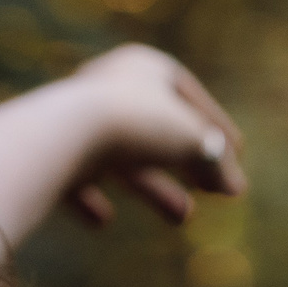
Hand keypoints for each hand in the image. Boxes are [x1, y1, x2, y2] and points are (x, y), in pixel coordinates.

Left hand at [49, 43, 246, 227]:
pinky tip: (101, 220)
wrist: (65, 135)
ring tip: (183, 218)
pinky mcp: (50, 151)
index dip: (215, 126)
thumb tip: (235, 187)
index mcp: (143, 65)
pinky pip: (75, 179)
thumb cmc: (139, 125)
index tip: (237, 153)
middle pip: (156, 130)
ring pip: (121, 158)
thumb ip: (217, 163)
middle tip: (211, 192)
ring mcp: (75, 118)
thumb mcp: (193, 142)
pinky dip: (90, 200)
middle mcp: (106, 86)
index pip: (188, 95)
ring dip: (154, 189)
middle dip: (187, 164)